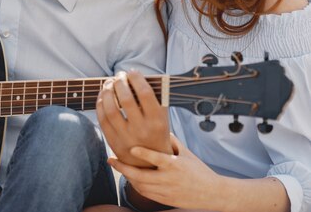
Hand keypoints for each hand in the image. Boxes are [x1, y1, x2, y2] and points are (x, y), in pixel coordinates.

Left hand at [96, 70, 172, 166]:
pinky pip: (102, 118)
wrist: (149, 163)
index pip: (145, 93)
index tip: (132, 72)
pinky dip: (100, 103)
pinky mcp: (113, 142)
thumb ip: (152, 99)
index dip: (136, 79)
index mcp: (158, 121)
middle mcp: (142, 130)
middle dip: (120, 82)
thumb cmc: (156, 132)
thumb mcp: (162, 118)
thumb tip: (133, 76)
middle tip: (119, 75)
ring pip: (110, 108)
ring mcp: (126, 137)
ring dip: (107, 91)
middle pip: (125, 99)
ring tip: (109, 83)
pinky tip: (103, 95)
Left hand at [108, 134, 223, 209]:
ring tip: (117, 165)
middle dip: (123, 169)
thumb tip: (158, 125)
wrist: (213, 193)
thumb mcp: (186, 153)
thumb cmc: (199, 170)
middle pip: (142, 176)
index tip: (131, 148)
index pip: (158, 159)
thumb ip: (171, 141)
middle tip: (111, 159)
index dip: (144, 154)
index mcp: (176, 165)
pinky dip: (135, 185)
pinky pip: (145, 194)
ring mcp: (167, 191)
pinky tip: (129, 177)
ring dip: (127, 176)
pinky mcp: (165, 200)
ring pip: (140, 186)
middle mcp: (170, 179)